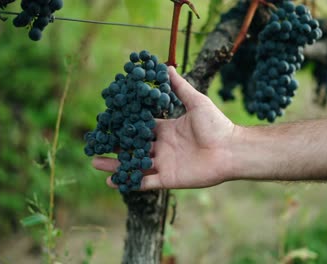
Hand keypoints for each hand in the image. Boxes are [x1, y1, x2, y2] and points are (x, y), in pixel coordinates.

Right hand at [92, 66, 236, 189]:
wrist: (231, 149)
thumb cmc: (216, 125)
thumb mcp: (196, 101)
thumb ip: (180, 87)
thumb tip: (167, 66)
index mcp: (167, 130)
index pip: (141, 128)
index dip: (125, 126)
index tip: (107, 123)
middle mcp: (163, 147)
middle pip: (133, 147)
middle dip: (114, 146)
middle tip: (95, 144)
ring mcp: (165, 163)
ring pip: (135, 164)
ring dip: (116, 165)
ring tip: (96, 162)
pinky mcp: (169, 179)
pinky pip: (145, 181)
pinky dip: (129, 181)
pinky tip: (113, 181)